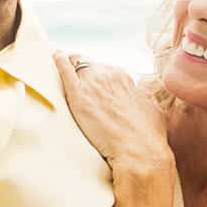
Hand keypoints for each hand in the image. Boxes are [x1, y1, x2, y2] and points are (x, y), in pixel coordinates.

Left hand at [53, 52, 172, 170]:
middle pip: (89, 66)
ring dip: (71, 66)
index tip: (96, 83)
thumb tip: (140, 99)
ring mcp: (92, 84)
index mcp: (124, 78)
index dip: (99, 77)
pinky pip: (65, 70)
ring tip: (64, 65)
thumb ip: (140, 99)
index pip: (106, 70)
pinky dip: (59, 61)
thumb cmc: (147, 136)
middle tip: (78, 79)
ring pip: (77, 65)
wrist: (138, 151)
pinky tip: (56, 56)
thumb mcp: (150, 110)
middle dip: (84, 71)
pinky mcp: (78, 95)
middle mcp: (108, 76)